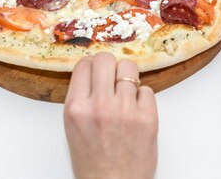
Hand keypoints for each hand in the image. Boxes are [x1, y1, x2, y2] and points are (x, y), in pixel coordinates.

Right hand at [64, 53, 157, 178]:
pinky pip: (147, 89)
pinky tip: (136, 110)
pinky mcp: (148, 117)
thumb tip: (93, 71)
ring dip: (128, 78)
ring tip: (126, 93)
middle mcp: (99, 105)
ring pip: (129, 68)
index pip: (83, 64)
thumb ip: (81, 98)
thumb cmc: (92, 161)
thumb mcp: (72, 127)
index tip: (96, 72)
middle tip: (112, 77)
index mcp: (76, 108)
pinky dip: (142, 97)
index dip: (91, 66)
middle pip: (105, 59)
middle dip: (109, 65)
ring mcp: (125, 110)